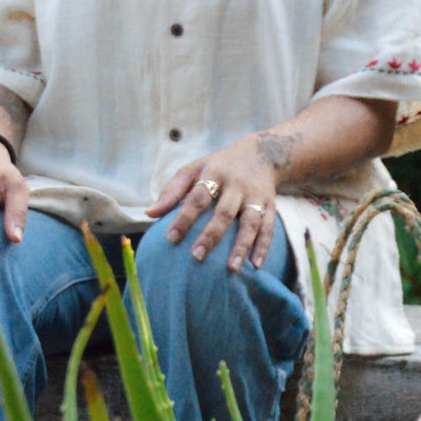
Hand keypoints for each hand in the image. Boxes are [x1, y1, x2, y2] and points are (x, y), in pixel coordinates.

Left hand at [146, 134, 280, 272]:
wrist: (259, 153)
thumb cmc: (216, 166)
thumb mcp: (192, 169)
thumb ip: (172, 191)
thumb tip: (150, 214)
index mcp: (214, 173)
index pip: (198, 197)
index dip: (184, 217)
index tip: (171, 237)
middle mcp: (236, 184)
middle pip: (224, 212)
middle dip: (211, 235)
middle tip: (197, 256)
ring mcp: (255, 195)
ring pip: (250, 222)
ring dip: (242, 245)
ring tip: (232, 268)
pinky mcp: (270, 205)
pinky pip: (269, 228)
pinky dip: (263, 246)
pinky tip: (255, 265)